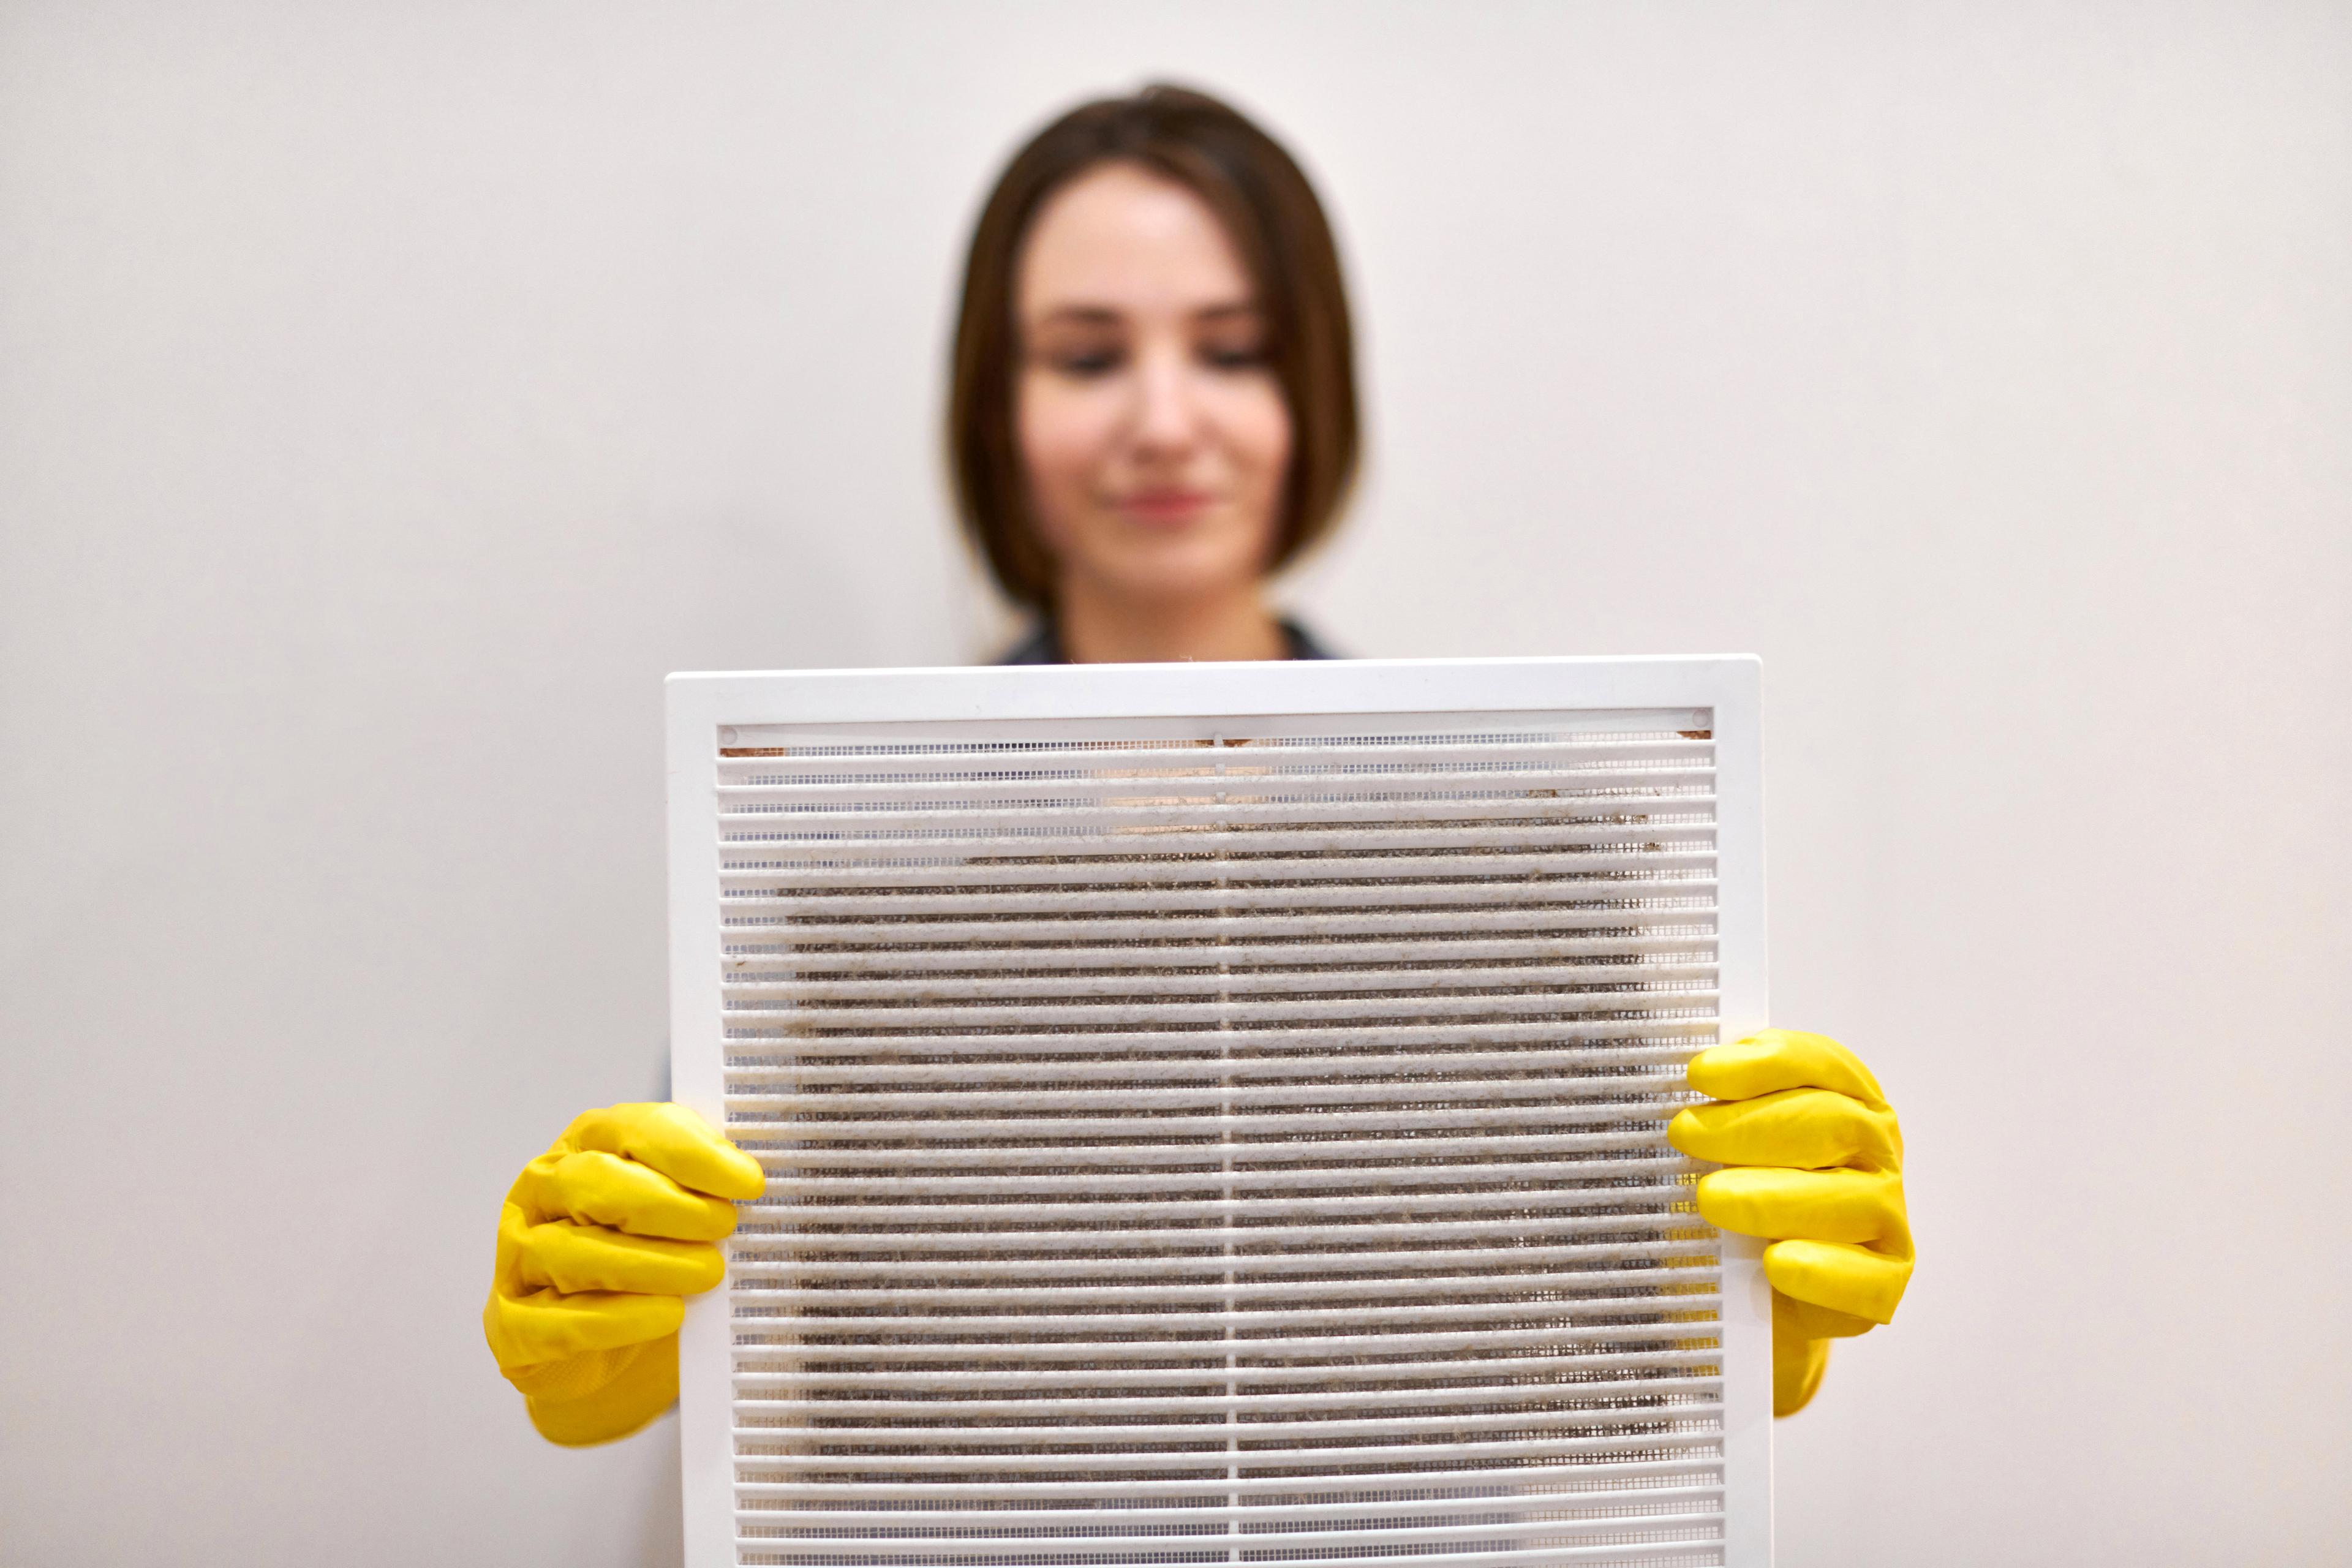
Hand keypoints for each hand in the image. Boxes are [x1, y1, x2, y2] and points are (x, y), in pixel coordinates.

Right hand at [482, 1103, 764, 1444]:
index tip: (747, 1182)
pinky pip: (559, 1320)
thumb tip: (752, 1178)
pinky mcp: (513, 1323)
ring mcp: (518, 1256)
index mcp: (585, 1145)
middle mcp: (542, 1192)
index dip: (695, 1154)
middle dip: (668, 1205)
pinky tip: (666, 1314)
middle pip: (595, 1184)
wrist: (600, 1343)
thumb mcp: (674, 1208)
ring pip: (573, 1251)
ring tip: (706, 1273)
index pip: (635, 1130)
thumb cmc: (642, 1256)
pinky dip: (619, 1319)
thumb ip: (704, 1183)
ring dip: (650, 1264)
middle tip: (723, 1227)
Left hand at [1667, 1029, 1912, 1415]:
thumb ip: (1708, 1114)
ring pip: (1853, 1200)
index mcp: (1843, 1100)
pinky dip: (1819, 1270)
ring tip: (1711, 1199)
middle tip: (1685, 1134)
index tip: (1699, 1074)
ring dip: (1774, 1195)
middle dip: (1751, 1125)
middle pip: (1833, 1122)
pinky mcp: (1882, 1286)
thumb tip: (1658, 1087)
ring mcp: (1885, 1220)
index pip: (1818, 1063)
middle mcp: (1874, 1154)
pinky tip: (1775, 1263)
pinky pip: (1864, 1280)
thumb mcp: (1715, 1152)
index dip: (1761, 1063)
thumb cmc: (1734, 1204)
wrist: (1750, 1300)